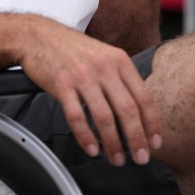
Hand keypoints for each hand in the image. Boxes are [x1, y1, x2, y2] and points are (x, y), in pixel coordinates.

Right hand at [20, 23, 161, 165]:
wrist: (39, 36)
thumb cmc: (73, 49)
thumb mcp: (104, 55)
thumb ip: (121, 78)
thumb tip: (138, 110)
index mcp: (119, 60)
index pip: (143, 96)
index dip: (152, 123)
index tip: (155, 143)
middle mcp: (104, 67)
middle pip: (127, 109)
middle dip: (136, 138)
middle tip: (141, 158)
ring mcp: (82, 76)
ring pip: (103, 116)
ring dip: (113, 143)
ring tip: (117, 159)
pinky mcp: (62, 84)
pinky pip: (76, 116)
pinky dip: (85, 136)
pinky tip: (91, 149)